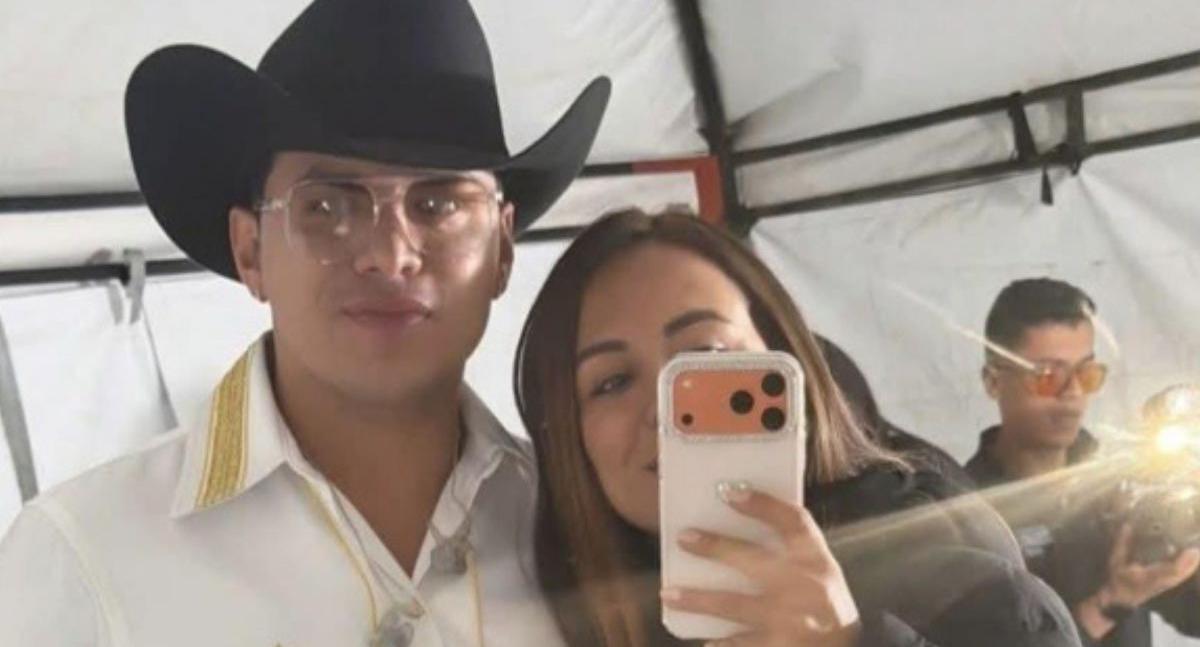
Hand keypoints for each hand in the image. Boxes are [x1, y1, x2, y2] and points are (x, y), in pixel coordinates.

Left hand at [660, 488, 859, 646]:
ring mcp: (794, 622)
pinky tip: (707, 641)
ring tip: (670, 593)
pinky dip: (723, 643)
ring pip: (737, 606)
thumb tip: (736, 531)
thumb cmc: (828, 609)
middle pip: (755, 559)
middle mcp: (808, 588)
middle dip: (716, 548)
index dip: (763, 505)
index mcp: (819, 563)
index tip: (729, 491)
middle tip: (684, 538)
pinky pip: (743, 644)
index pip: (794, 522)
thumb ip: (791, 555)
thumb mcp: (822, 575)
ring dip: (700, 600)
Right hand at [1101, 523, 1199, 607]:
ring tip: (1196, 553)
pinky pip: (1180, 577)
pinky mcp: (1166, 585)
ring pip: (1181, 576)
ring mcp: (1164, 585)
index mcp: (1147, 576)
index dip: (1180, 561)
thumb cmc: (1118, 580)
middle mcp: (1159, 582)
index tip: (1187, 550)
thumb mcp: (1116, 562)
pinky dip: (1187, 569)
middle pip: (1179, 574)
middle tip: (1195, 549)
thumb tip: (1127, 525)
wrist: (1122, 600)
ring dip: (1190, 565)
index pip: (1168, 571)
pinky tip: (1192, 561)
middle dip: (1189, 562)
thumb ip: (1122, 544)